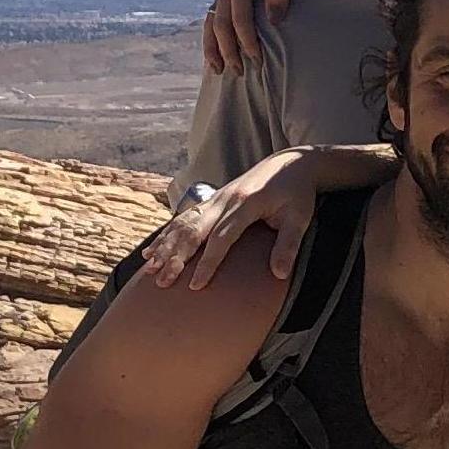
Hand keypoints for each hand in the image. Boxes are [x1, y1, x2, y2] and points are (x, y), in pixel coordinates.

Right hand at [143, 151, 315, 290]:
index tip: (196, 285)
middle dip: (175, 256)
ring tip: (148, 268)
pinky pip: (184, 218)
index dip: (208, 262)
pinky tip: (151, 250)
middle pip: (194, 230)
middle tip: (161, 280)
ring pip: (184, 223)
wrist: (290, 164)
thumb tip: (280, 275)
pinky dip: (167, 234)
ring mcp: (215, 198)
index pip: (221, 238)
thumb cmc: (297, 194)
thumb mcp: (300, 218)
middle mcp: (224, 199)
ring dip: (165, 246)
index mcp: (245, 204)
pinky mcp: (212, 200)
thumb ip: (288, 245)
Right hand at [203, 0, 313, 73]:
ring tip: (218, 70)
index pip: (239, 17)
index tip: (257, 60)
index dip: (246, 40)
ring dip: (213, 47)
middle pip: (220, 23)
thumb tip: (273, 20)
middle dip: (228, 50)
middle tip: (239, 72)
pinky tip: (216, 57)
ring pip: (211, 23)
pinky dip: (213, 39)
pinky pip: (215, 20)